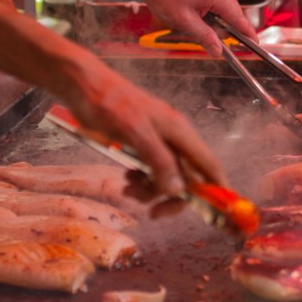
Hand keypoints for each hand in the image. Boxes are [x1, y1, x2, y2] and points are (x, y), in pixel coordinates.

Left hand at [64, 64, 228, 199]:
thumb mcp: (136, 132)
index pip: (209, 164)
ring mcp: (158, 144)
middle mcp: (174, 140)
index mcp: (180, 133)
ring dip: (150, 190)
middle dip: (171, 197)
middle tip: (154, 213)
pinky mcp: (142, 146)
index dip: (216, 187)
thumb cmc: (111, 104)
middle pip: (187, 178)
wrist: (84, 88)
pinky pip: (150, 171)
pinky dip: (140, 181)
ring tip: (127, 189)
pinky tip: (126, 179)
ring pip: (166, 178)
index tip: (215, 211)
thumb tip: (178, 190)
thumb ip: (159, 160)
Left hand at [139, 0, 257, 56]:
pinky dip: (214, 15)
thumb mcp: (185, 22)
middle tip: (223, 44)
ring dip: (220, 22)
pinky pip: (217, 3)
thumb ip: (205, 37)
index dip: (247, 32)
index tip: (255, 44)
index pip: (237, 17)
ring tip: (202, 29)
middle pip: (233, 13)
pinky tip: (202, 21)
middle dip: (230, 29)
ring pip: (225, 8)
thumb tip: (218, 51)